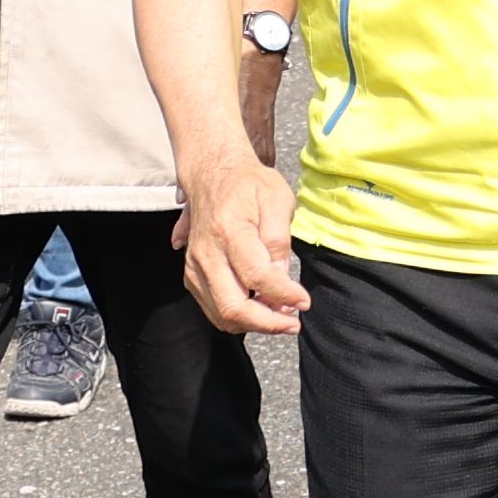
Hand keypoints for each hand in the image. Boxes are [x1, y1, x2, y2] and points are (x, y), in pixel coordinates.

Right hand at [179, 149, 308, 337]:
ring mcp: (195, 266)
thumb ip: (279, 238)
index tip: (304, 301)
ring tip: (281, 313)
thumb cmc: (248, 184)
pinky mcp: (192, 275)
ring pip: (220, 314)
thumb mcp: (277, 199)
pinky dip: (239, 317)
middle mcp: (206, 253)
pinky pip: (213, 309)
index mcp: (229, 231)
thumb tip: (282, 276)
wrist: (212, 174)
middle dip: (267, 323)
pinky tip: (262, 306)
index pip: (256, 276)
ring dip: (254, 323)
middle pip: (232, 306)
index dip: (283, 295)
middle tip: (293, 322)